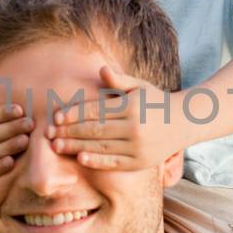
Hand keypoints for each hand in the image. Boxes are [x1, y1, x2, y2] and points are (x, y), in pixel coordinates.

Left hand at [46, 62, 181, 170]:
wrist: (184, 123)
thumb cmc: (156, 101)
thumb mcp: (140, 86)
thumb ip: (119, 80)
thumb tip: (101, 70)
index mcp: (131, 106)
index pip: (96, 110)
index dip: (74, 114)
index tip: (56, 117)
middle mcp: (135, 127)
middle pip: (94, 130)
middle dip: (69, 132)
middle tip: (48, 133)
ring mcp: (138, 147)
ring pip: (101, 146)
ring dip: (76, 147)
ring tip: (57, 146)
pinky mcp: (140, 162)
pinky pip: (114, 162)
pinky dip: (97, 160)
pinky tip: (80, 158)